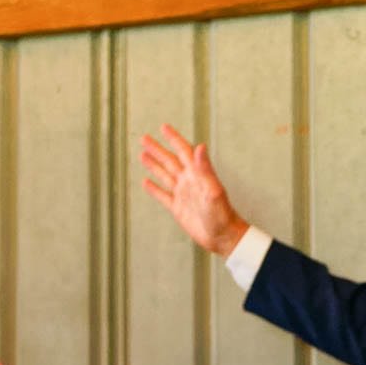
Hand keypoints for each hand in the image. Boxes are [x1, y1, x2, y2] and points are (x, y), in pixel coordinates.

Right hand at [139, 123, 249, 256]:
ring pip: (164, 175)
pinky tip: (145, 182)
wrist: (223, 237)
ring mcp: (183, 195)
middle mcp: (189, 182)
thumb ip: (205, 168)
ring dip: (154, 165)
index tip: (163, 127)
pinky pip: (163, 196)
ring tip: (142, 154)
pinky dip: (154, 189)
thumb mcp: (213, 190)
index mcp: (197, 174)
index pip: (183, 151)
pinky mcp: (178, 209)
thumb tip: (200, 146)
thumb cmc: (222, 214)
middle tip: (144, 138)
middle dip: (157, 149)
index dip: (174, 139)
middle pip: (170, 161)